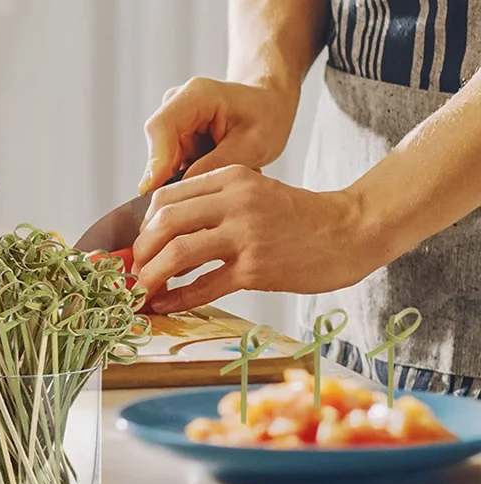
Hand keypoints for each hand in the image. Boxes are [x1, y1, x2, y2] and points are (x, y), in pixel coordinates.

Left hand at [133, 166, 373, 312]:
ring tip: (143, 290)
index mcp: (229, 178)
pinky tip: (166, 305)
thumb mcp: (254, 191)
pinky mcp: (257, 268)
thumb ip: (214, 203)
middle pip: (164, 223)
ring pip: (179, 253)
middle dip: (140, 251)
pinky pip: (205, 285)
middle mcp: (235, 201)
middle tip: (134, 270)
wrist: (349, 230)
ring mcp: (246, 234)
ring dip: (152, 275)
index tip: (136, 245)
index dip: (142, 225)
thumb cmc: (297, 216)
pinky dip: (178, 297)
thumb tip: (164, 229)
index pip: (165, 198)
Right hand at [139, 77, 298, 194]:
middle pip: (157, 149)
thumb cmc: (266, 118)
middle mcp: (176, 104)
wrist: (268, 107)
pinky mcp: (173, 140)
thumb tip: (183, 190)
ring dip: (186, 181)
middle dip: (173, 179)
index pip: (162, 127)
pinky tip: (216, 177)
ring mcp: (173, 123)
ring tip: (223, 183)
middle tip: (209, 199)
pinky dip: (190, 179)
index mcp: (197, 95)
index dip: (155, 160)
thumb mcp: (252, 144)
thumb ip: (216, 164)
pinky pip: (171, 168)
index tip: (153, 190)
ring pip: (163, 163)